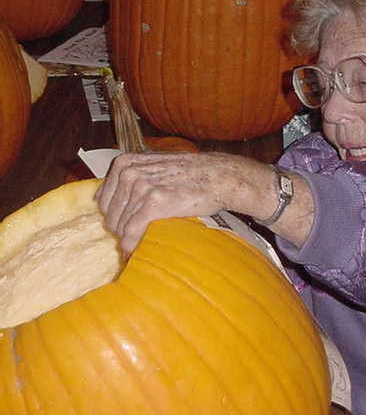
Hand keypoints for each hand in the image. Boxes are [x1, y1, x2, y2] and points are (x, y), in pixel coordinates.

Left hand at [96, 151, 235, 258]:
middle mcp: (129, 173)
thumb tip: (98, 197)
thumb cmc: (191, 172)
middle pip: (110, 215)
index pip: (104, 200)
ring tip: (144, 242)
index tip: (130, 223)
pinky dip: (133, 245)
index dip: (117, 215)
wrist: (219, 176)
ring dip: (130, 239)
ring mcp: (141, 187)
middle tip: (141, 234)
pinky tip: (139, 250)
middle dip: (123, 229)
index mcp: (125, 163)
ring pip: (120, 226)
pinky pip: (132, 232)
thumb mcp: (154, 165)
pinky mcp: (154, 203)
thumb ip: (127, 177)